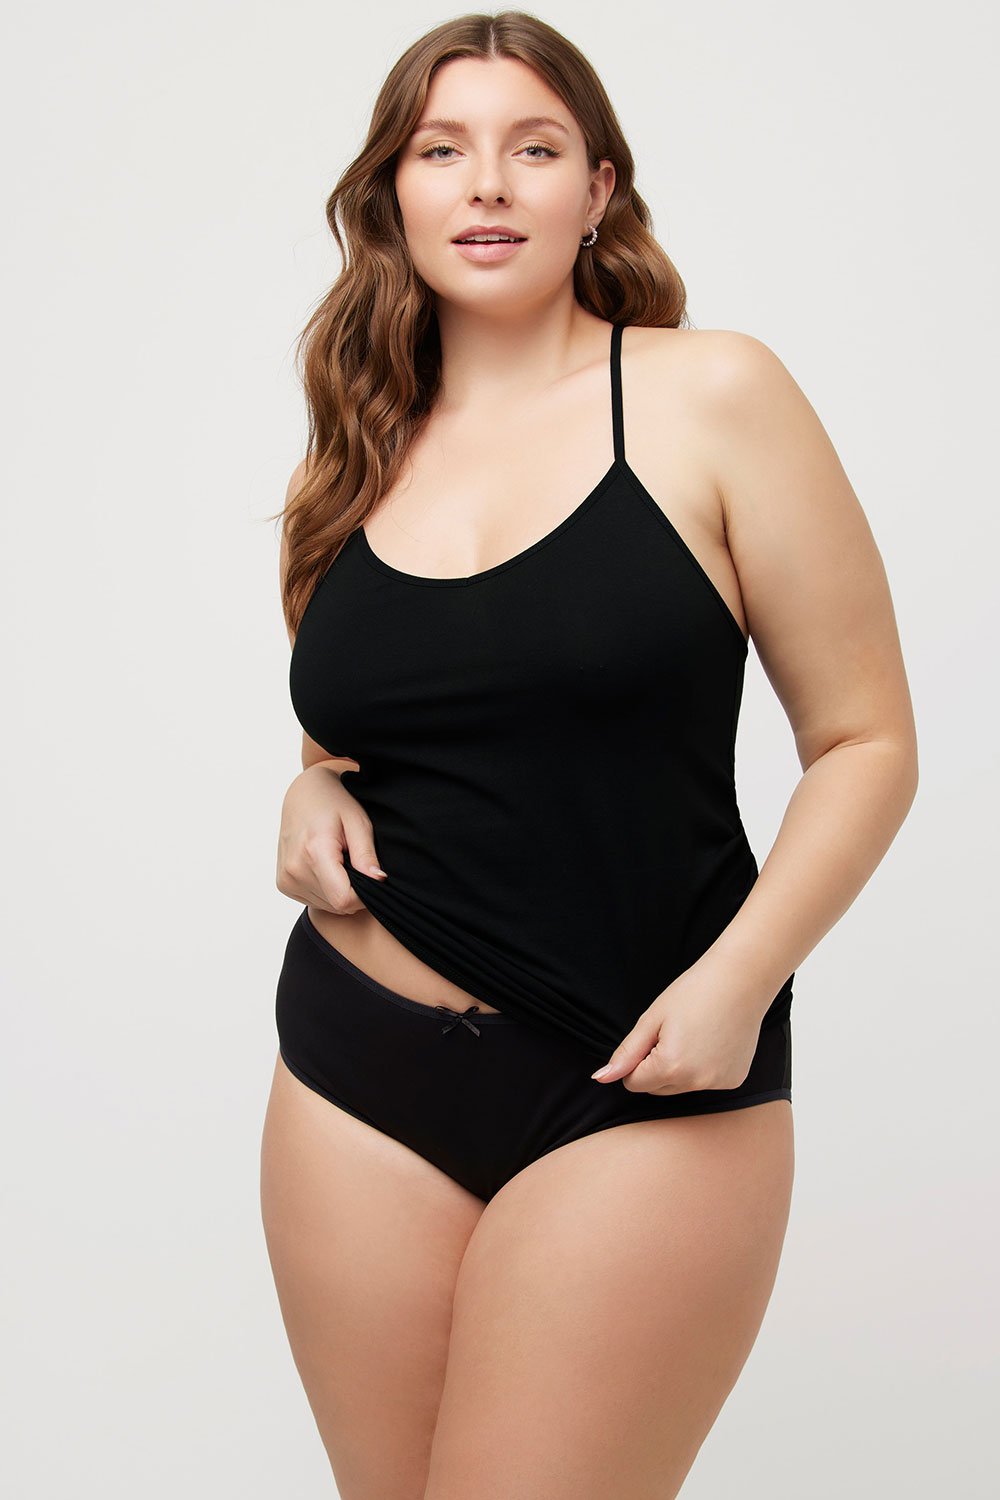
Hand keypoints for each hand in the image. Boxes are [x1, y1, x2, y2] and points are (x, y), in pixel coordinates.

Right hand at [276, 762, 386, 915]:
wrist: (303, 794)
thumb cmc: (333, 802)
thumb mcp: (358, 822)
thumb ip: (366, 854)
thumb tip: (379, 881)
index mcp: (314, 852)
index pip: (344, 899)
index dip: (364, 895)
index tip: (370, 876)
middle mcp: (294, 869)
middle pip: (336, 905)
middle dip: (353, 891)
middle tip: (354, 862)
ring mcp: (286, 878)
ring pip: (326, 906)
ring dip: (339, 891)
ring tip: (339, 861)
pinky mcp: (283, 883)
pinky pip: (314, 901)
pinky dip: (326, 890)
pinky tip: (327, 867)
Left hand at [590, 956, 768, 1094]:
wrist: (742, 979)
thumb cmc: (694, 991)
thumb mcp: (652, 1019)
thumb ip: (626, 1053)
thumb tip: (601, 1078)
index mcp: (671, 1066)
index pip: (634, 1083)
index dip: (636, 1060)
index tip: (652, 1035)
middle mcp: (696, 1082)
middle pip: (657, 1089)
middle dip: (656, 1066)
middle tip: (673, 1031)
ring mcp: (718, 1083)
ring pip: (681, 1086)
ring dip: (679, 1068)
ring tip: (694, 1033)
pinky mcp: (734, 1079)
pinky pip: (705, 1081)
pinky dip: (703, 1067)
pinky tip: (712, 1040)